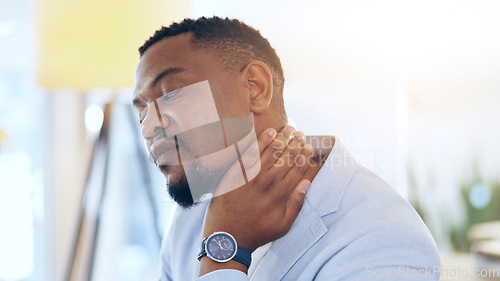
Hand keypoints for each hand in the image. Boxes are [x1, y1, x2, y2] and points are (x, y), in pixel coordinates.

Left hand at [199, 125, 313, 274]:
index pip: (299, 167)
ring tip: (289, 128)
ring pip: (272, 150)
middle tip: (300, 133)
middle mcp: (269, 181)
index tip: (309, 145)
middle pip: (288, 155)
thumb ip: (296, 204)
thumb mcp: (283, 225)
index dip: (306, 153)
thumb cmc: (256, 233)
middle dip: (296, 141)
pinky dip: (262, 140)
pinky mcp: (237, 173)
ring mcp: (252, 175)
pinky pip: (251, 151)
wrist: (227, 237)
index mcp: (282, 193)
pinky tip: (269, 132)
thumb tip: (307, 183)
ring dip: (283, 136)